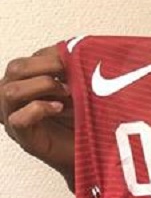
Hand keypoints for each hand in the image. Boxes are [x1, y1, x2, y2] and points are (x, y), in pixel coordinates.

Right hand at [0, 46, 74, 187]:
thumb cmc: (86, 116)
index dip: (50, 56)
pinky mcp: (25, 138)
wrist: (94, 149)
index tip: (76, 59)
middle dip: (46, 66)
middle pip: (14, 69)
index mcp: (26, 84)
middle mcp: (15, 100)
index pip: (26, 59)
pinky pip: (18, 118)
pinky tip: (59, 108)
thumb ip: (70, 67)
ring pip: (9, 91)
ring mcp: (16, 119)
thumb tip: (73, 48)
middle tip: (71, 72)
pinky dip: (40, 108)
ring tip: (68, 92)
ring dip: (42, 85)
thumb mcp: (79, 85)